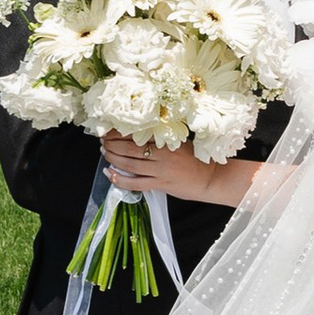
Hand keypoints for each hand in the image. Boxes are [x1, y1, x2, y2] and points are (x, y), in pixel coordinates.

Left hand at [101, 132, 254, 207]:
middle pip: (130, 148)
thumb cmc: (196, 159)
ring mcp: (160, 171)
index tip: (110, 130)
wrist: (210, 178)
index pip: (138, 133)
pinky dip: (120, 180)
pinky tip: (110, 174)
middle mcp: (162, 154)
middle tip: (102, 141)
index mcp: (167, 140)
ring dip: (113, 158)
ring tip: (104, 153)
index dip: (120, 132)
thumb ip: (161, 139)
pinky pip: (135, 183)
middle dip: (112, 144)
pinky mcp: (160, 185)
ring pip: (129, 164)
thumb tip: (137, 135)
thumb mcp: (180, 142)